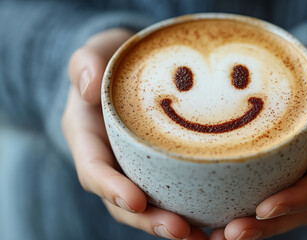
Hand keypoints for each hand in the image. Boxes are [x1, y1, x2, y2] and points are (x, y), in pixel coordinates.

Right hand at [62, 28, 206, 239]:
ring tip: (205, 237)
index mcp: (89, 138)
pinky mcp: (159, 167)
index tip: (136, 201)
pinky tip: (217, 220)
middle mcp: (112, 161)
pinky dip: (192, 210)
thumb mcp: (93, 54)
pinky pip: (172, 192)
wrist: (126, 71)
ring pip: (150, 206)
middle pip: (124, 202)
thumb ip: (86, 65)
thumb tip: (88, 88)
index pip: (94, 170)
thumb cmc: (110, 61)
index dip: (111, 189)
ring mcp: (135, 167)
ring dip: (174, 225)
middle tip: (181, 231)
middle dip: (150, 220)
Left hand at [209, 36, 306, 239]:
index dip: (297, 200)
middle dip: (268, 225)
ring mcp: (306, 174)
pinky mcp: (287, 170)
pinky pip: (268, 193)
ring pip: (284, 211)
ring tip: (218, 236)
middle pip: (301, 210)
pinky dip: (246, 210)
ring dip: (254, 227)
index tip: (264, 208)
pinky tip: (216, 219)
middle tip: (232, 233)